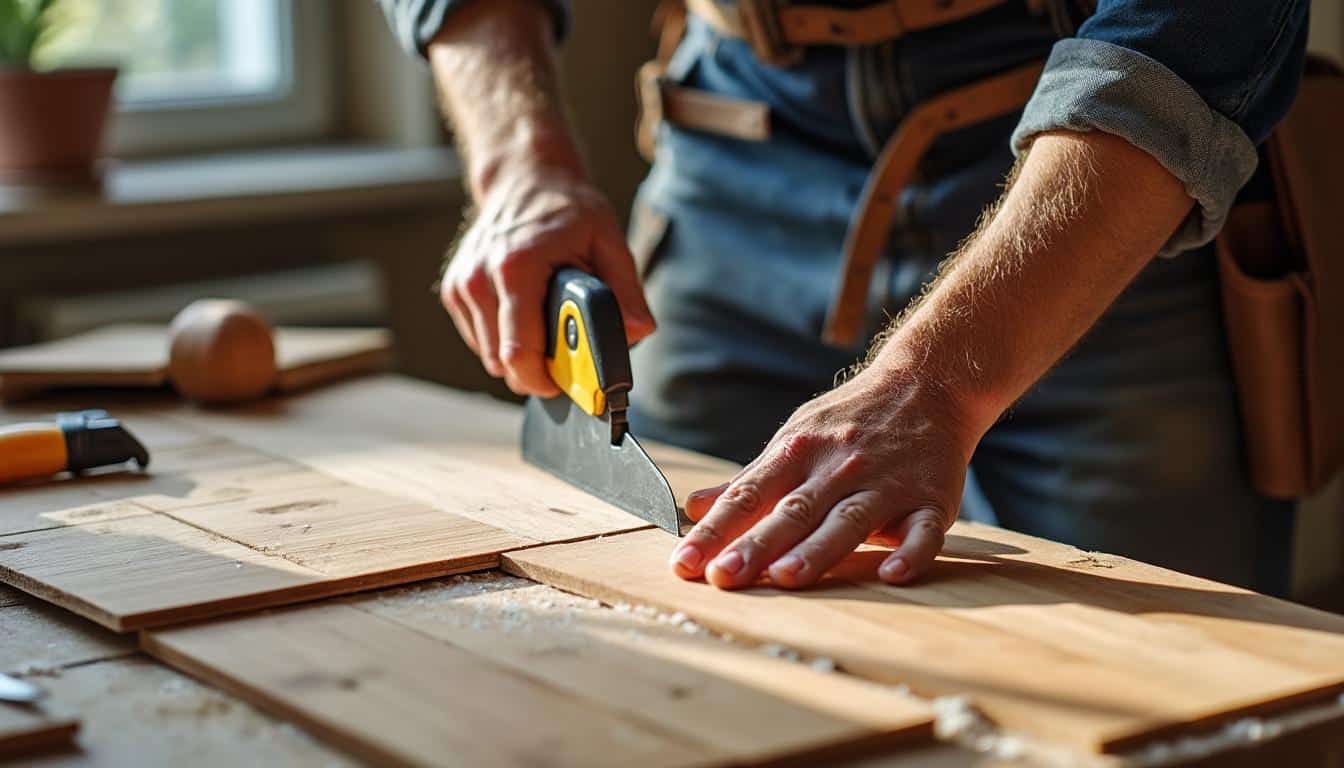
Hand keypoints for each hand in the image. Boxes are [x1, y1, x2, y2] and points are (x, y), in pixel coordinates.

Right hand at [441, 161, 655, 395]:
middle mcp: (480, 278)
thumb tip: (636, 332)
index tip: (567, 383)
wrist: (524, 179)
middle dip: (536, 371)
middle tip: (564, 358)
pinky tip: (523, 313)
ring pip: (489, 356)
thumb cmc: (568, 210)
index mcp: (517, 267)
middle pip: (502, 362)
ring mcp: (462, 285)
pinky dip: (502, 340)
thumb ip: (625, 291)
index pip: (519, 351)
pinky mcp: (453, 291)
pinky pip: (479, 340)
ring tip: (545, 325)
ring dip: (519, 355)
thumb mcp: (608, 240)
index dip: (545, 379)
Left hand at [669, 368, 978, 588]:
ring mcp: (886, 484)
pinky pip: (923, 529)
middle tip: (723, 578)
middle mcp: (838, 468)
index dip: (714, 531)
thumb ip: (749, 481)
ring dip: (817, 550)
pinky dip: (910, 551)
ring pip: (847, 520)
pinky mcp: (931, 499)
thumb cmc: (849, 420)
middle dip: (755, 546)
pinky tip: (893, 574)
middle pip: (791, 512)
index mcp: (797, 454)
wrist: (928, 383)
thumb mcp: (794, 438)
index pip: (746, 496)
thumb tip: (693, 508)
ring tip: (786, 578)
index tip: (684, 564)